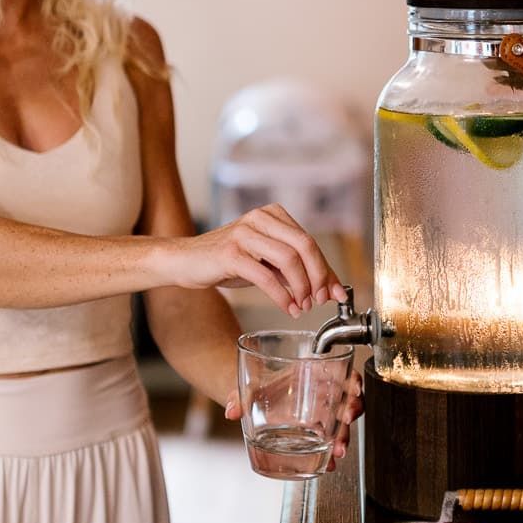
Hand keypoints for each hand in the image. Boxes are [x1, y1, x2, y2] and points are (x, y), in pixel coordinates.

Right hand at [172, 205, 348, 314]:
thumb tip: (327, 288)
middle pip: (305, 245)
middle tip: (321, 300)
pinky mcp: (231, 253)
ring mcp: (244, 233)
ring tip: (303, 306)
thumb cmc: (227, 262)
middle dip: (319, 276)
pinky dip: (282, 296)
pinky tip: (288, 307)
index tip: (336, 293)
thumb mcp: (265, 262)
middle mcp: (260, 218)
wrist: (185, 261)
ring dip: (301, 288)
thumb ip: (293, 270)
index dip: (326, 269)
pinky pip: (266, 276)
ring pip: (289, 259)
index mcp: (272, 215)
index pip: (309, 241)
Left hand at [223, 366, 363, 467]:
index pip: (340, 373)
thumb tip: (231, 409)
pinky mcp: (315, 433)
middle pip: (346, 401)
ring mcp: (320, 414)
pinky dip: (331, 454)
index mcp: (311, 374)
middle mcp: (321, 394)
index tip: (354, 390)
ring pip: (342, 424)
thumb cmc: (255, 387)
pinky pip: (329, 441)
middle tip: (344, 426)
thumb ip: (238, 397)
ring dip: (343, 438)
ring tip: (337, 454)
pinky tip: (328, 464)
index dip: (353, 381)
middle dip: (350, 414)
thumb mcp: (246, 388)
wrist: (249, 400)